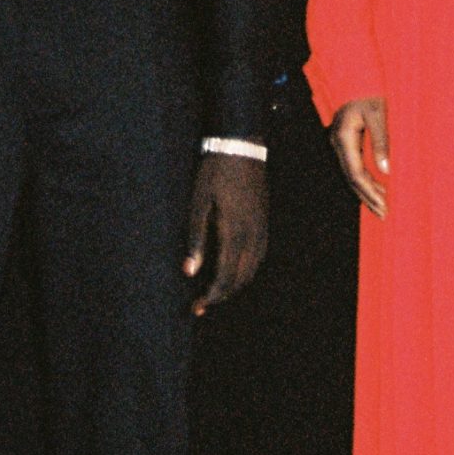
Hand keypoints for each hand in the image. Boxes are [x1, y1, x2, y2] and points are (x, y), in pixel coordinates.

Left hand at [183, 154, 267, 314]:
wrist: (242, 147)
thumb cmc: (215, 173)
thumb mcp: (199, 203)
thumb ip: (195, 239)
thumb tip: (189, 271)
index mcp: (234, 232)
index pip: (225, 277)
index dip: (211, 297)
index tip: (196, 307)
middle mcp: (252, 236)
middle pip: (240, 280)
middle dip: (221, 296)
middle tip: (200, 305)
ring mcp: (262, 230)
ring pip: (251, 271)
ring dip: (233, 286)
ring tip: (214, 293)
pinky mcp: (264, 224)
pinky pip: (258, 258)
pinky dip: (245, 272)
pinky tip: (232, 272)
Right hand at [330, 98, 389, 216]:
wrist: (357, 77)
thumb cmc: (369, 92)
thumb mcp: (379, 114)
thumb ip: (382, 141)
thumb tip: (386, 171)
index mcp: (344, 137)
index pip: (356, 174)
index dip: (370, 193)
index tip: (385, 206)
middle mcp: (338, 143)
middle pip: (352, 179)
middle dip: (369, 198)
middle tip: (386, 215)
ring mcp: (341, 144)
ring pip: (352, 176)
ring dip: (367, 193)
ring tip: (383, 209)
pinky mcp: (347, 143)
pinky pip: (355, 167)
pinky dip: (366, 181)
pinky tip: (377, 190)